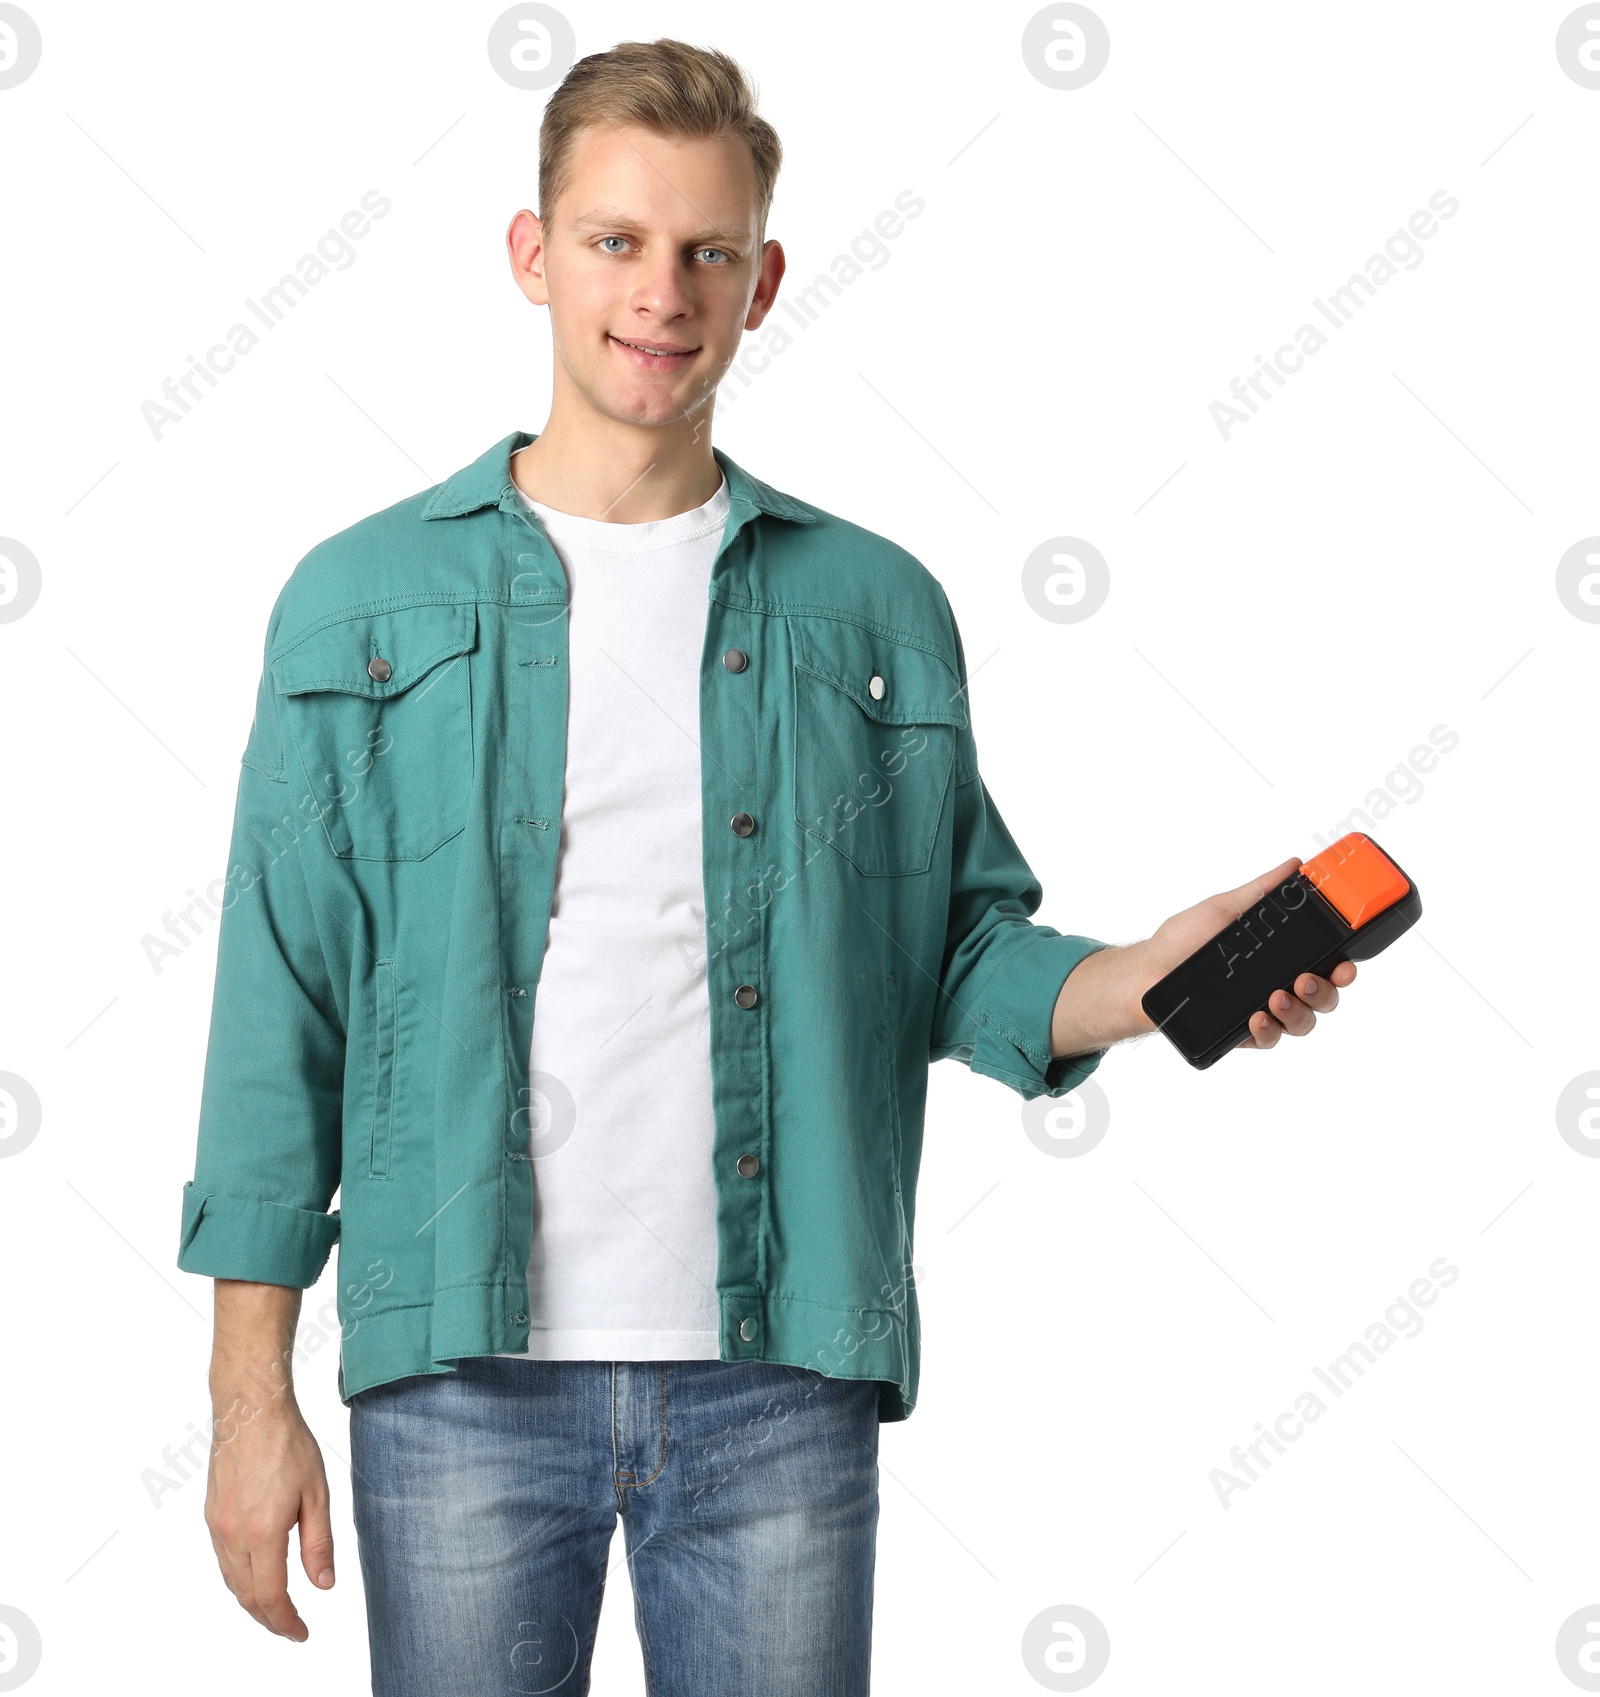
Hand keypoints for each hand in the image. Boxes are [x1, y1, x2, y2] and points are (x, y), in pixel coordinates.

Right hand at [204, 1398, 333, 1639]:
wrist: (250, 1410)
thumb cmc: (288, 1444)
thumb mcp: (317, 1493)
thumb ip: (318, 1543)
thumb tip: (323, 1585)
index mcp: (262, 1531)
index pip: (270, 1595)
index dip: (286, 1621)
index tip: (301, 1633)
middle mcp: (232, 1534)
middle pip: (246, 1595)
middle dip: (268, 1618)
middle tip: (291, 1627)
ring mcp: (217, 1525)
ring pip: (231, 1580)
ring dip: (252, 1600)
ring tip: (276, 1608)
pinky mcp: (211, 1514)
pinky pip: (223, 1559)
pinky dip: (239, 1577)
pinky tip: (256, 1574)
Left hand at [1134, 856, 1356, 1049]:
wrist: (1145, 973)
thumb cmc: (1182, 940)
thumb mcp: (1223, 909)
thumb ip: (1261, 891)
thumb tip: (1294, 865)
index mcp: (1281, 954)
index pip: (1326, 962)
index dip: (1344, 966)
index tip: (1347, 963)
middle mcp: (1279, 983)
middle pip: (1324, 995)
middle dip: (1326, 990)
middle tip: (1306, 979)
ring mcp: (1264, 1010)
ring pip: (1303, 1022)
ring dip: (1298, 1011)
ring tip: (1276, 996)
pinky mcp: (1244, 1033)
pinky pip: (1270, 1039)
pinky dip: (1268, 1030)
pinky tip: (1256, 1017)